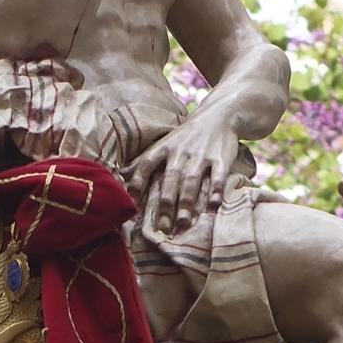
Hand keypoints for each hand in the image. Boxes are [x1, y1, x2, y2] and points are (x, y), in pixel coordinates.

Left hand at [129, 104, 244, 246]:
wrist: (219, 115)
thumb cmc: (186, 136)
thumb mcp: (164, 143)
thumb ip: (145, 161)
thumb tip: (120, 176)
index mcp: (164, 147)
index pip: (146, 164)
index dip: (137, 183)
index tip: (132, 205)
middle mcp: (181, 151)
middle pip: (170, 179)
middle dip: (165, 204)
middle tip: (161, 228)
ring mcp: (201, 155)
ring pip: (192, 181)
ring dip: (187, 203)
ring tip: (183, 224)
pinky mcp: (221, 158)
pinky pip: (217, 177)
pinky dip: (215, 192)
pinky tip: (212, 207)